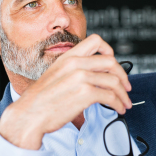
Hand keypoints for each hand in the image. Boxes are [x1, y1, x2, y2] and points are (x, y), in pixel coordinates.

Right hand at [0, 34, 131, 149]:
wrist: (29, 115)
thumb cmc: (41, 100)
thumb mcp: (56, 75)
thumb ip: (74, 70)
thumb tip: (95, 75)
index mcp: (68, 57)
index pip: (96, 41)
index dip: (110, 51)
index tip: (114, 64)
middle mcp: (75, 64)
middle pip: (111, 62)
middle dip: (123, 76)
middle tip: (126, 87)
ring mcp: (81, 77)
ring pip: (114, 81)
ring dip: (123, 94)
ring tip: (124, 103)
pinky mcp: (85, 93)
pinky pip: (111, 96)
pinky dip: (118, 104)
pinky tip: (118, 109)